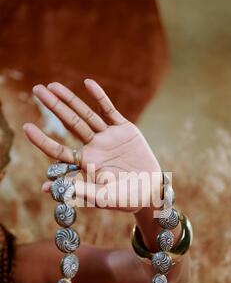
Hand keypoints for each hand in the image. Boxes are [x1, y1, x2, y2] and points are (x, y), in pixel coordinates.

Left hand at [23, 80, 161, 211]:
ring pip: (85, 114)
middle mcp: (94, 147)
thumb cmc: (125, 198)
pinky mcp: (124, 129)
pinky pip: (109, 110)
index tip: (27, 127)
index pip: (58, 150)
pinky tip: (87, 83)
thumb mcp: (101, 198)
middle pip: (69, 124)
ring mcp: (108, 137)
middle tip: (37, 90)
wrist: (151, 191)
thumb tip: (46, 187)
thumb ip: (77, 191)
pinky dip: (100, 97)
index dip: (42, 139)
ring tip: (53, 85)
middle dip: (53, 107)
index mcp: (86, 164)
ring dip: (70, 99)